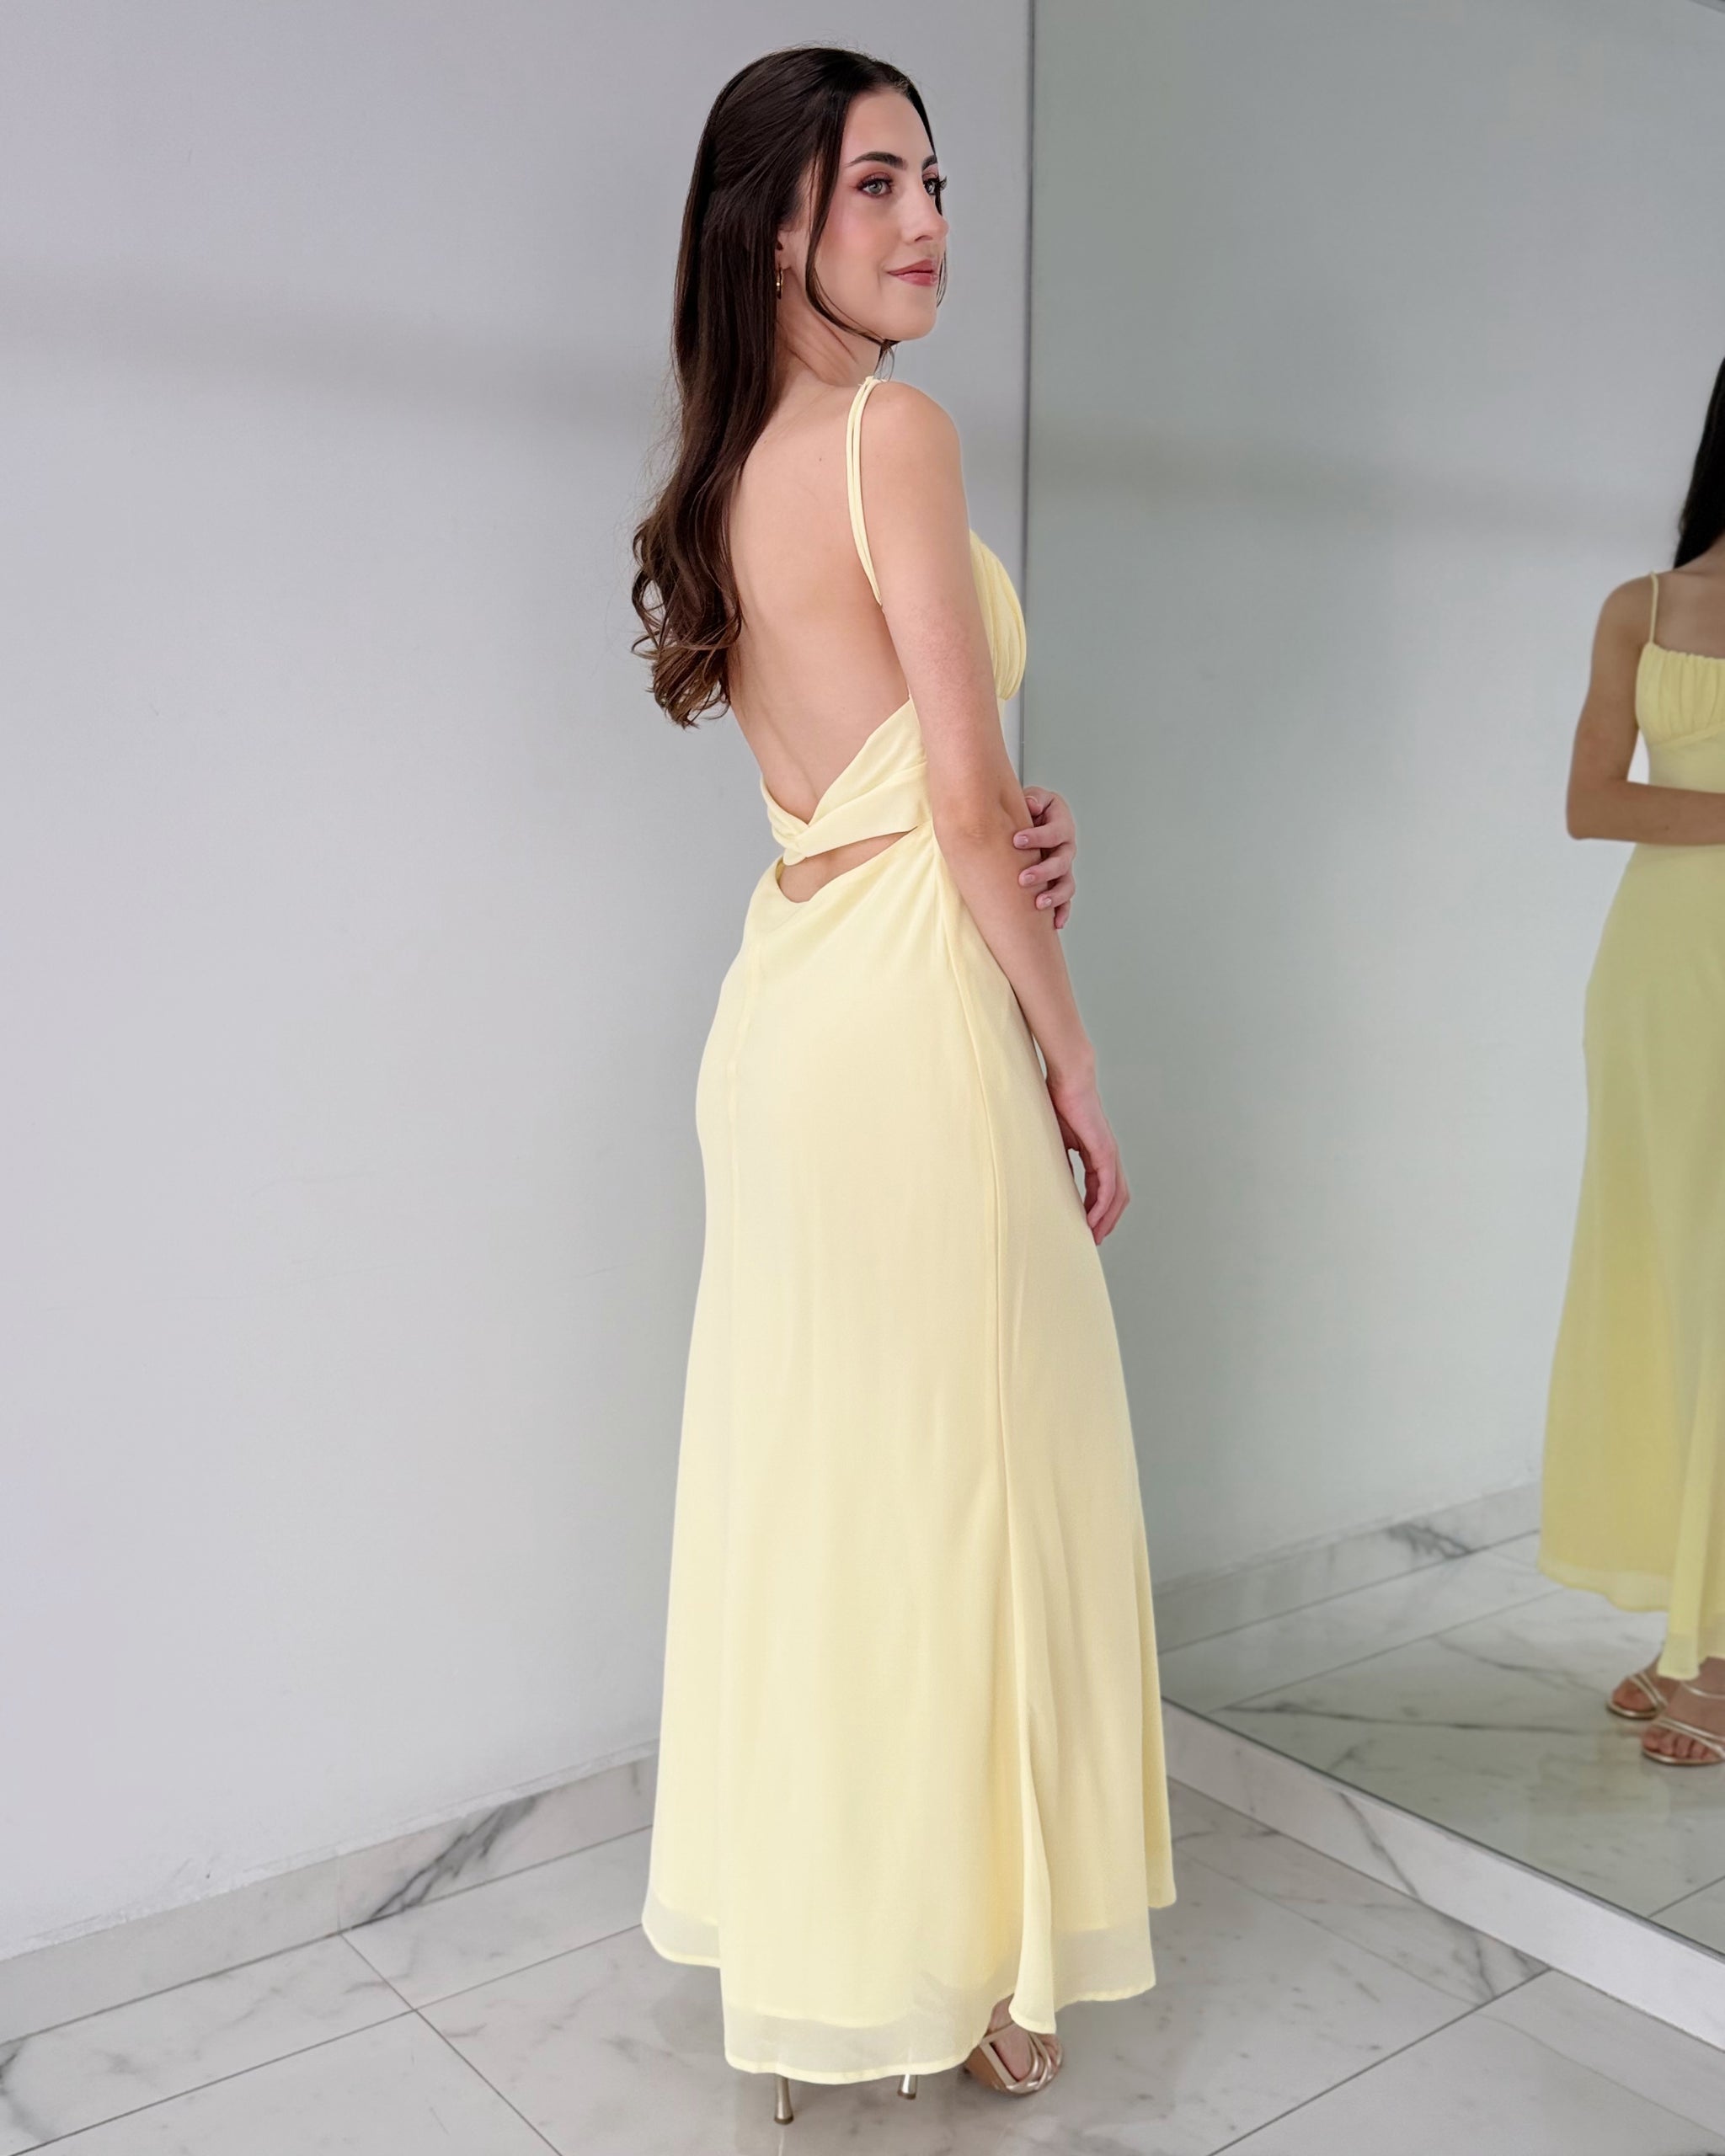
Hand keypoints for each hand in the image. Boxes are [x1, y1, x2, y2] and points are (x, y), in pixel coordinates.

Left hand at [1012, 786, 1075, 928]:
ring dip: (1054, 895)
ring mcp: (1064, 866)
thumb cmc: (1032, 810)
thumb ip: (1034, 800)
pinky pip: (1065, 900)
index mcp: (1062, 824)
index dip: (1037, 837)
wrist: (1033, 820)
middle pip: (1062, 862)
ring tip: (1039, 904)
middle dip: (1043, 871)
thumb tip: (1031, 805)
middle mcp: (1066, 847)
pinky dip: (1062, 912)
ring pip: (1066, 883)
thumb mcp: (1034, 798)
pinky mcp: (1059, 881)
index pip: (1054, 832)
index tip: (1017, 840)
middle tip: (1023, 879)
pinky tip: (1055, 923)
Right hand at [1046, 1068, 1129, 1241]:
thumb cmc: (1059, 1102)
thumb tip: (1053, 1180)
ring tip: (1093, 1236)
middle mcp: (1108, 1156)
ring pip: (1116, 1197)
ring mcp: (1109, 1154)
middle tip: (1093, 1240)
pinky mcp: (1105, 1152)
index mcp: (1097, 1153)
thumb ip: (1059, 1160)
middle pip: (1116, 1198)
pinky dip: (1101, 1207)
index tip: (1086, 1228)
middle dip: (1106, 1222)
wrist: (1068, 1080)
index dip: (1097, 1211)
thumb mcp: (1056, 1140)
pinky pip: (1108, 1187)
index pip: (1103, 1189)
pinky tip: (1091, 1220)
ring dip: (1106, 1220)